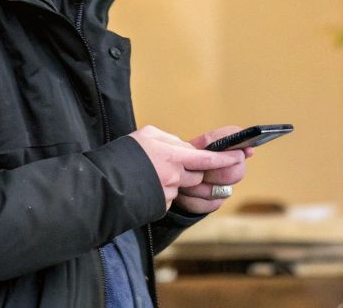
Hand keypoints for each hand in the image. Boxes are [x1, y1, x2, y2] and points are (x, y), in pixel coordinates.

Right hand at [128, 125, 245, 210]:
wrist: (103, 185)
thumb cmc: (125, 155)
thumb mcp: (148, 136)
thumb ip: (171, 141)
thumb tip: (184, 148)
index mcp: (173, 156)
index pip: (206, 159)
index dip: (225, 158)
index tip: (239, 155)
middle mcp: (174, 176)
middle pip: (196, 175)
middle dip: (190, 171)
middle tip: (171, 165)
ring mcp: (168, 193)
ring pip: (182, 187)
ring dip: (175, 182)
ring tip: (153, 175)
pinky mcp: (161, 206)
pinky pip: (170, 198)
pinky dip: (163, 192)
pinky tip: (148, 187)